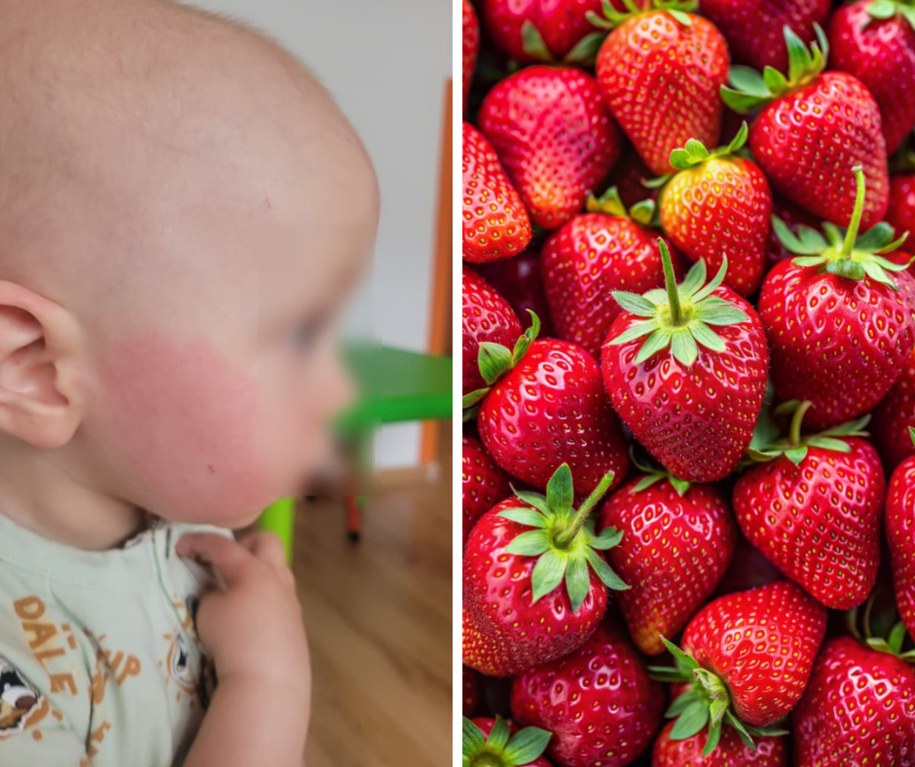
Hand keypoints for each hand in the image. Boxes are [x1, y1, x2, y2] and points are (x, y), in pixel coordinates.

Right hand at [176, 531, 310, 703]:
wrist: (269, 677)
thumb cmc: (233, 639)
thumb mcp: (208, 611)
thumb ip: (213, 593)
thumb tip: (223, 592)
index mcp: (253, 569)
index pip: (223, 545)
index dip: (199, 541)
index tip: (180, 546)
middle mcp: (277, 577)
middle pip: (267, 541)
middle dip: (244, 543)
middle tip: (224, 562)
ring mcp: (291, 598)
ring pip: (278, 569)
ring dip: (257, 571)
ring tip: (237, 591)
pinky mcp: (296, 620)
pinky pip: (281, 595)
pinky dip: (264, 596)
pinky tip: (251, 617)